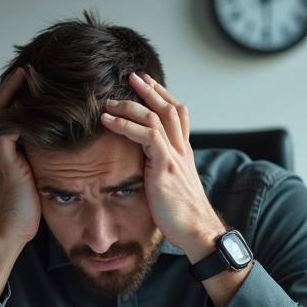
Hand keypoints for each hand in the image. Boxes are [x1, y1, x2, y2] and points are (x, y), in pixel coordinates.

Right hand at [0, 67, 39, 246]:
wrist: (12, 232)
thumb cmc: (30, 212)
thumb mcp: (42, 181)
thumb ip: (48, 164)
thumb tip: (73, 154)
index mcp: (13, 151)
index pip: (13, 114)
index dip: (21, 96)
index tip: (36, 79)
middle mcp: (5, 147)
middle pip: (4, 106)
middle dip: (15, 85)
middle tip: (31, 66)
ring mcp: (3, 152)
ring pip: (1, 111)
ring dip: (12, 91)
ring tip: (27, 72)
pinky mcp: (8, 160)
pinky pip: (5, 128)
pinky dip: (13, 110)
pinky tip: (27, 97)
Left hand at [100, 73, 224, 262]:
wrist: (197, 231)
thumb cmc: (181, 215)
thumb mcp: (170, 186)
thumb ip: (160, 171)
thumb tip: (144, 168)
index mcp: (183, 152)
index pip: (177, 113)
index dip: (162, 95)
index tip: (146, 83)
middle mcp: (182, 149)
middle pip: (168, 107)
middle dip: (149, 89)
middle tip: (131, 76)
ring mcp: (175, 156)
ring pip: (156, 116)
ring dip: (130, 105)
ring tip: (110, 101)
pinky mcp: (165, 167)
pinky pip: (147, 136)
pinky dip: (125, 125)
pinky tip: (109, 121)